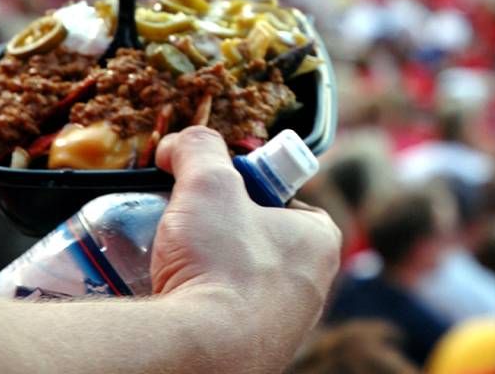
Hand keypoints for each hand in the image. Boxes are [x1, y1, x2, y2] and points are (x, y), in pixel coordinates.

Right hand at [150, 126, 340, 366]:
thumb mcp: (209, 183)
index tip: (209, 192)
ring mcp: (285, 326)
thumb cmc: (220, 266)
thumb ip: (199, 149)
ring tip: (174, 264)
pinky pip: (226, 318)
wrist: (201, 353)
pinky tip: (178, 302)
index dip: (242, 189)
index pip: (282, 198)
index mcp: (320, 242)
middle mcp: (313, 288)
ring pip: (239, 281)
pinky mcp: (255, 354)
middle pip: (256, 240)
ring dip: (207, 270)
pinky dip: (202, 306)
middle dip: (218, 232)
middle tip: (183, 227)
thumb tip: (182, 142)